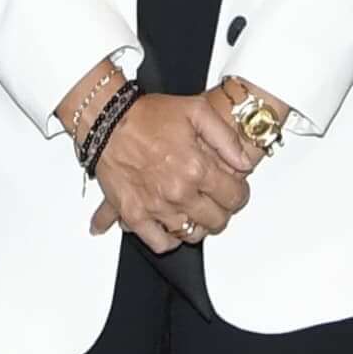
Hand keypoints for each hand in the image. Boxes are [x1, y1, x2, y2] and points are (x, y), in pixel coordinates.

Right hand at [95, 79, 262, 247]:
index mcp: (196, 167)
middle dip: (222, 210)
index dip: (240, 193)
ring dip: (198, 225)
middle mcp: (178, 192)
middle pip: (216, 220)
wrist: (108, 122)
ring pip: (190, 234)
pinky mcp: (134, 215)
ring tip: (196, 210)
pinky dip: (169, 240)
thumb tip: (244, 163)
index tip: (236, 189)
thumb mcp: (196, 111)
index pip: (234, 196)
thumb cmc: (148, 116)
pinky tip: (172, 226)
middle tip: (217, 200)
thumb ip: (225, 138)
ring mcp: (155, 207)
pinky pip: (158, 243)